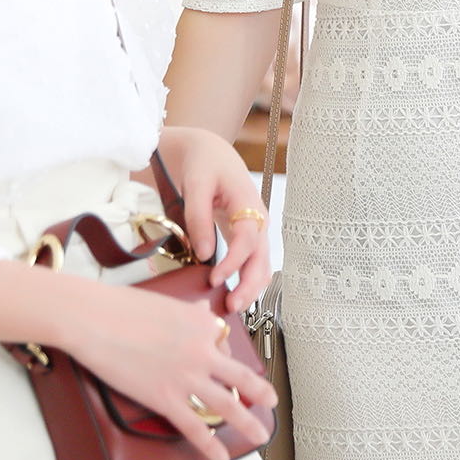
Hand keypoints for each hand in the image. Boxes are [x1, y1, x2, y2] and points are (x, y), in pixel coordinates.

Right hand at [64, 279, 276, 459]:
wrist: (96, 319)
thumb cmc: (124, 306)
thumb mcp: (169, 303)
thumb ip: (190, 313)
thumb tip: (201, 312)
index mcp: (204, 324)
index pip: (224, 344)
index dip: (221, 355)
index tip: (216, 361)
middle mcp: (203, 351)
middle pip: (241, 376)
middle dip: (260, 392)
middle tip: (272, 402)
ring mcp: (186, 377)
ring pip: (226, 404)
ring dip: (247, 423)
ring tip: (261, 435)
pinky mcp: (166, 398)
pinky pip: (195, 427)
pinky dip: (210, 445)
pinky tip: (222, 456)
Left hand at [158, 125, 272, 313]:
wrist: (208, 151)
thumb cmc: (203, 163)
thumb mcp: (195, 183)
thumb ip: (198, 217)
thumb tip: (205, 254)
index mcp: (248, 202)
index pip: (248, 239)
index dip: (233, 262)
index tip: (213, 280)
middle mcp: (257, 219)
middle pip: (263, 258)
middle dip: (250, 286)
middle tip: (230, 307)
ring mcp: (255, 229)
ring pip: (262, 265)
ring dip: (250, 288)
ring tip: (231, 307)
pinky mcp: (246, 237)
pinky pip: (253, 263)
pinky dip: (246, 281)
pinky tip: (231, 295)